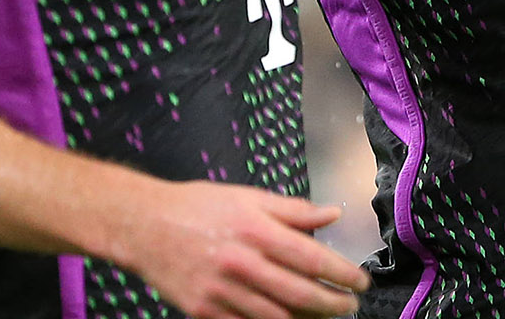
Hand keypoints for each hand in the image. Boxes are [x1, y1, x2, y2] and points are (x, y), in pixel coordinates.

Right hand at [116, 180, 367, 318]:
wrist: (144, 226)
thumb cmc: (199, 207)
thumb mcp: (247, 197)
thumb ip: (293, 210)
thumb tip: (333, 214)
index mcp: (255, 230)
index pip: (312, 258)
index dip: (342, 274)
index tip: (360, 281)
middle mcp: (242, 263)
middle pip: (301, 294)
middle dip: (334, 304)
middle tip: (350, 306)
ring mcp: (223, 292)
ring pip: (279, 318)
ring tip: (327, 316)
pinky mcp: (206, 312)